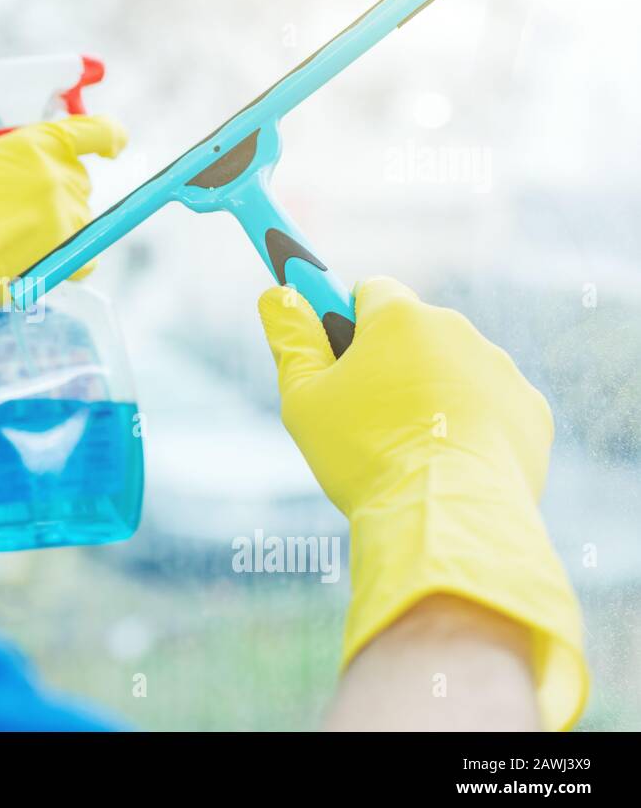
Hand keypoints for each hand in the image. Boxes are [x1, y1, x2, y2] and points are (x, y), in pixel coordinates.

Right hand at [0, 115, 126, 284]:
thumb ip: (10, 168)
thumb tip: (21, 184)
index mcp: (38, 143)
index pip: (96, 131)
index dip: (109, 136)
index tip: (115, 143)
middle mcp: (61, 174)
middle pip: (78, 181)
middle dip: (56, 195)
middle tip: (17, 213)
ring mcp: (68, 214)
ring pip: (79, 219)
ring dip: (56, 228)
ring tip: (13, 242)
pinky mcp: (68, 250)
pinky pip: (85, 256)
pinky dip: (69, 261)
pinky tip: (41, 263)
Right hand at [258, 276, 587, 729]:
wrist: (444, 516)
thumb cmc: (364, 453)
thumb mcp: (303, 398)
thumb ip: (290, 340)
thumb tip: (276, 295)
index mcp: (400, 318)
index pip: (369, 290)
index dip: (346, 319)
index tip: (334, 350)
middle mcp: (457, 330)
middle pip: (413, 333)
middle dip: (390, 363)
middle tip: (364, 416)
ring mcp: (501, 370)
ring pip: (453, 371)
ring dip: (431, 396)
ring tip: (408, 451)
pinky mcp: (531, 412)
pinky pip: (492, 408)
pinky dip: (472, 428)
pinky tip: (448, 464)